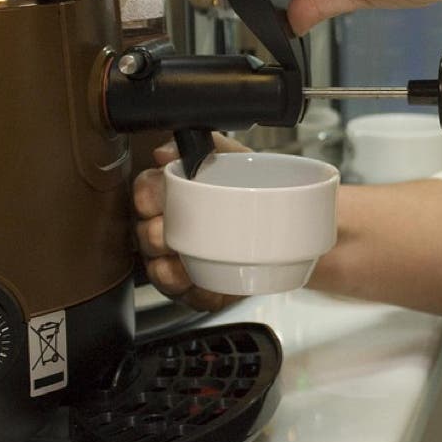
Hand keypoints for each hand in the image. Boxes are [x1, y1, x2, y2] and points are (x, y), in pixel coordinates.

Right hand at [133, 133, 250, 311]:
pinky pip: (188, 297)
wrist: (296, 224)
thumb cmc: (260, 188)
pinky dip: (196, 294)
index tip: (157, 201)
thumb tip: (166, 151)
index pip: (145, 192)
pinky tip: (206, 288)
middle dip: (154, 237)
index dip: (146, 197)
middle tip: (169, 236)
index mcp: (176, 193)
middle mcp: (173, 226)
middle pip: (145, 234)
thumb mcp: (238, 159)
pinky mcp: (202, 286)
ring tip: (182, 267)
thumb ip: (208, 144)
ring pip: (159, 271)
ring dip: (168, 272)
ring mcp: (184, 259)